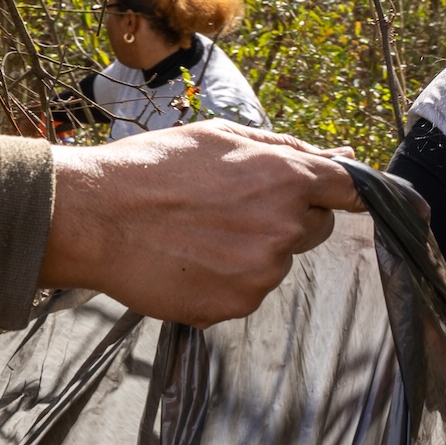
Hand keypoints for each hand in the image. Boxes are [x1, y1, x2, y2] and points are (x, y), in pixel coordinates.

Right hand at [41, 121, 362, 326]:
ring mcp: (261, 274)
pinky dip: (224, 280)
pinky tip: (188, 259)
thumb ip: (288, 150)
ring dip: (250, 251)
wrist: (96, 217)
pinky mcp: (234, 306)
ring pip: (275, 263)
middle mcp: (284, 230)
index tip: (344, 199)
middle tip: (231, 207)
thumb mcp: (221, 138)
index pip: (349, 191)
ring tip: (197, 233)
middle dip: (286, 218)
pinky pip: (245, 292)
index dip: (345, 193)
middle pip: (313, 230)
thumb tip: (342, 156)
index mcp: (287, 179)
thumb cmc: (155, 168)